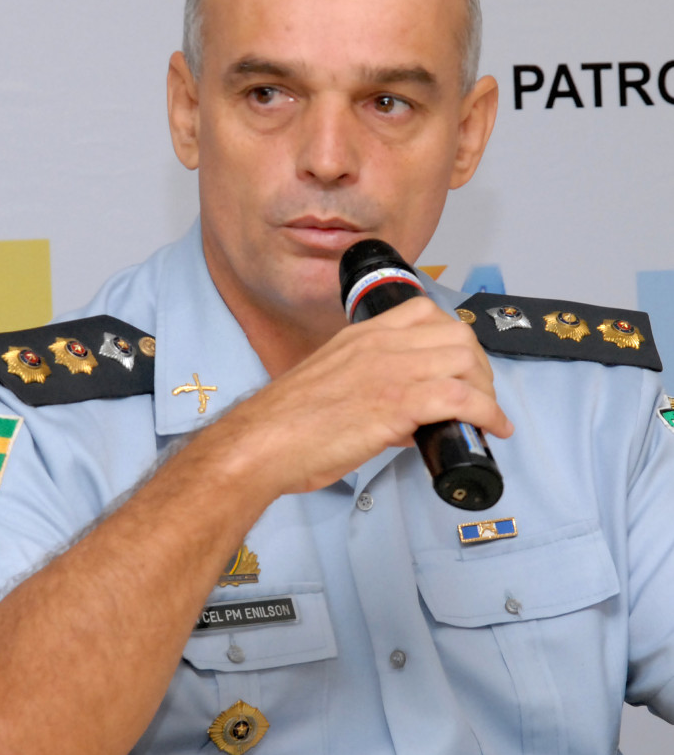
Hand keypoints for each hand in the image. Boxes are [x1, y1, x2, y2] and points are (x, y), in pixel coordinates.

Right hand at [212, 296, 512, 495]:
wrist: (261, 442)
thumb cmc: (287, 423)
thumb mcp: (331, 386)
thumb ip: (368, 388)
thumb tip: (407, 417)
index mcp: (361, 335)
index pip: (425, 312)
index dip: (454, 338)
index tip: (460, 365)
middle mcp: (379, 344)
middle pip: (455, 335)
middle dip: (478, 366)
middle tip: (479, 395)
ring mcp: (390, 370)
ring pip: (465, 360)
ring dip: (487, 389)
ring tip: (487, 414)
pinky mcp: (397, 403)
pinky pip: (462, 398)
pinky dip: (488, 413)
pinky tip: (493, 428)